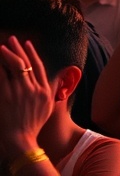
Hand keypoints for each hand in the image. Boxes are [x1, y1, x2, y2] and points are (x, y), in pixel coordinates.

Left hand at [0, 36, 53, 158]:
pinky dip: (0, 67)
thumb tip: (55, 79)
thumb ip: (51, 91)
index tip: (28, 44)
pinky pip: (2, 77)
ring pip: (14, 67)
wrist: (22, 138)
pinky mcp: (7, 96)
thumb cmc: (33, 125)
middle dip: (19, 49)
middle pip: (27, 64)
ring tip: (2, 46)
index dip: (33, 53)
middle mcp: (34, 88)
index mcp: (45, 91)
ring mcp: (21, 92)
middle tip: (13, 39)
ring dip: (8, 54)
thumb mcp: (48, 107)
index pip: (39, 66)